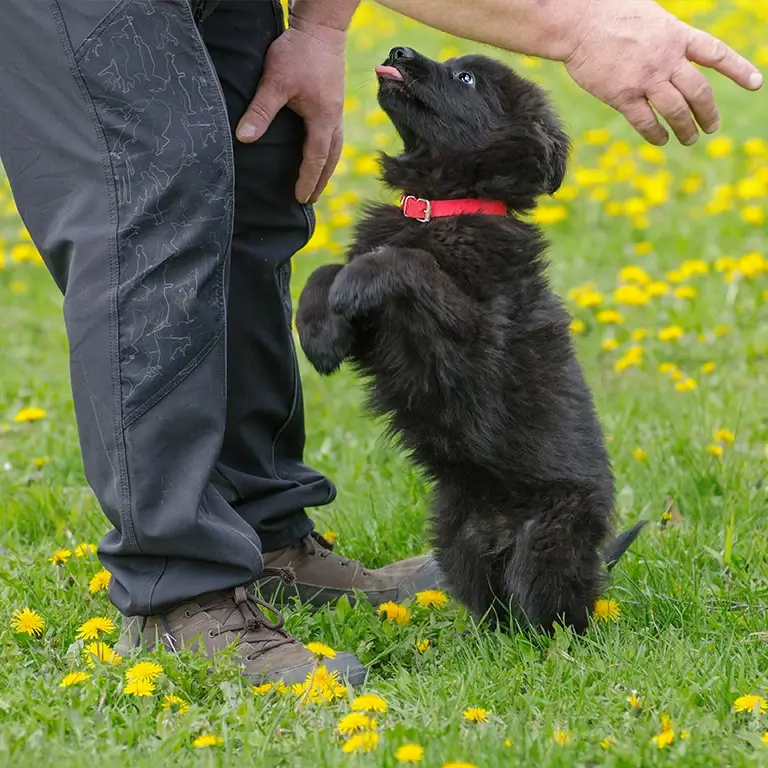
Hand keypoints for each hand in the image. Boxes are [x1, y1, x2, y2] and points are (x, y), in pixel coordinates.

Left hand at [236, 20, 345, 203]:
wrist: (321, 26)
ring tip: (318, 181)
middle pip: (331, 158)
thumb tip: (244, 138)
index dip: (307, 180)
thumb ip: (260, 111)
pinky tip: (321, 151)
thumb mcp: (275, 82)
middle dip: (321, 180)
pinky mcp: (334, 101)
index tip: (299, 198)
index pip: (316, 158)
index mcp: (323, 119)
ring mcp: (337, 109)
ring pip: (336, 147)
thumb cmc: (298, 52)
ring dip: (327, 167)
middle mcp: (335, 118)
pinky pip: (335, 134)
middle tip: (311, 198)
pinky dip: (329, 150)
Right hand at [564, 0, 762, 145]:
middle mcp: (666, 60)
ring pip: (676, 111)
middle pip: (698, 92)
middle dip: (708, 113)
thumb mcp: (651, 16)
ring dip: (685, 129)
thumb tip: (671, 56)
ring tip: (690, 139)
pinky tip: (661, 140)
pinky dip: (656, 133)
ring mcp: (645, 79)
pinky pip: (646, 121)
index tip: (756, 83)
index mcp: (677, 36)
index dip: (738, 70)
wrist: (580, 23)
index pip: (716, 54)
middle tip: (712, 127)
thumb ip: (666, 38)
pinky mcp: (622, 96)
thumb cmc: (610, 13)